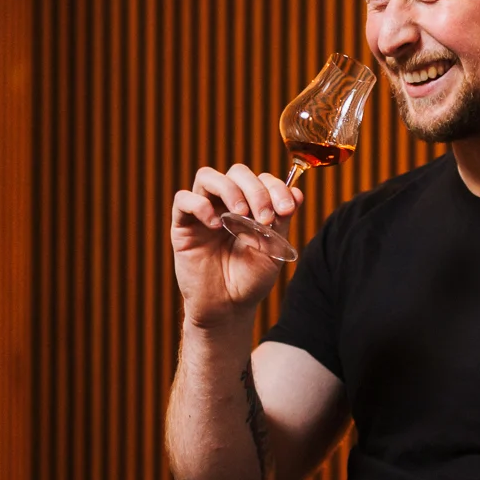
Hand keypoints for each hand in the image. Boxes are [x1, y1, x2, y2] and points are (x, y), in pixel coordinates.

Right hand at [171, 162, 303, 326]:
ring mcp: (204, 212)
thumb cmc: (250, 279)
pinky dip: (200, 205)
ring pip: (208, 177)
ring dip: (229, 190)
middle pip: (236, 172)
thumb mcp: (274, 249)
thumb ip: (282, 220)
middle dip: (255, 190)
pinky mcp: (183, 225)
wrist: (229, 307)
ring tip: (241, 215)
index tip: (287, 210)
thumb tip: (296, 192)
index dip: (276, 188)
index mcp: (250, 206)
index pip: (261, 179)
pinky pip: (183, 199)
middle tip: (264, 217)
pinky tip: (215, 226)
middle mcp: (226, 204)